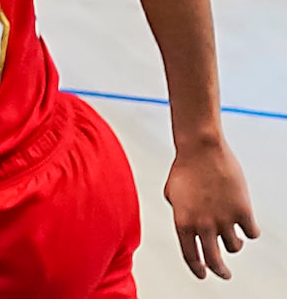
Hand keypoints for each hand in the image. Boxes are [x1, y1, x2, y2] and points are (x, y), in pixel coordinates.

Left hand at [167, 136, 257, 278]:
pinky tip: (246, 223)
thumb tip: (191, 227)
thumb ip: (181, 214)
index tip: (203, 274)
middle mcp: (203, 225)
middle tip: (224, 274)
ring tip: (231, 233)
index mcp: (182, 222)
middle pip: (215, 261)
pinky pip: (252, 233)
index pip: (190, 256)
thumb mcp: (172, 195)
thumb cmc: (184, 168)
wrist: (201, 149)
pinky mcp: (243, 211)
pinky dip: (250, 230)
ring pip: (234, 247)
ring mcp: (224, 219)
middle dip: (220, 271)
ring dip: (234, 243)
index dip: (198, 269)